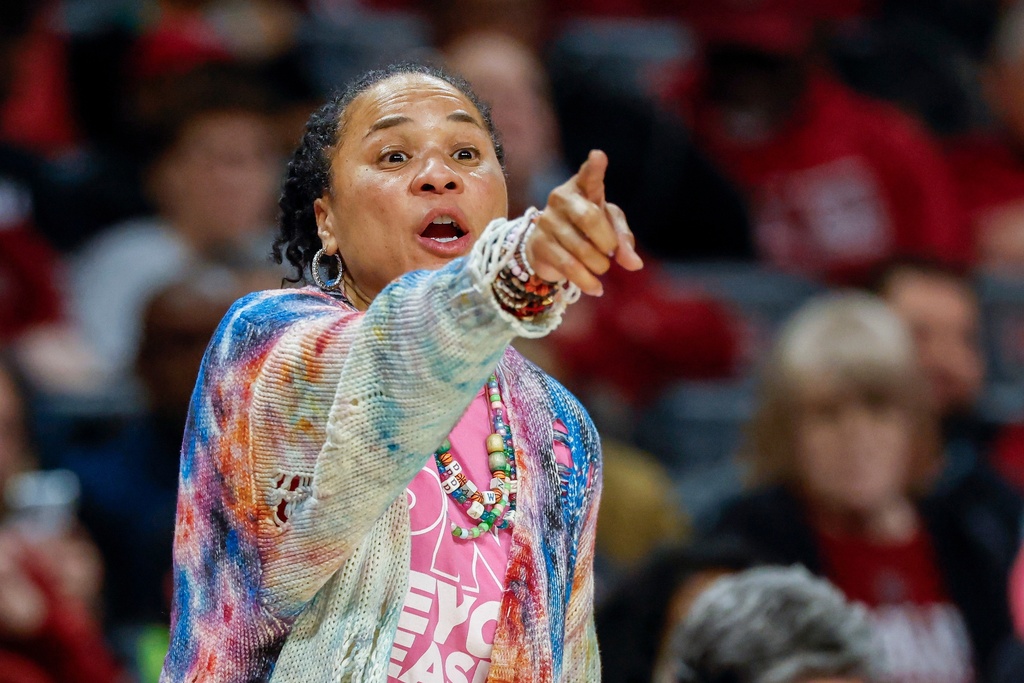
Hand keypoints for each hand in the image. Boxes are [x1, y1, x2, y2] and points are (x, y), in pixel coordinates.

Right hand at [525, 150, 642, 295]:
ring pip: (581, 249)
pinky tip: (596, 288)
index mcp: (582, 188)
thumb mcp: (609, 228)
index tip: (599, 157)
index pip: (588, 176)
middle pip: (590, 218)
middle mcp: (560, 199)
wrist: (547, 248)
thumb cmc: (585, 230)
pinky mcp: (539, 245)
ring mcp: (546, 221)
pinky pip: (568, 267)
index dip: (594, 168)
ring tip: (601, 268)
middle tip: (611, 252)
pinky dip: (587, 282)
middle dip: (607, 242)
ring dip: (599, 265)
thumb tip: (633, 264)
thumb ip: (623, 241)